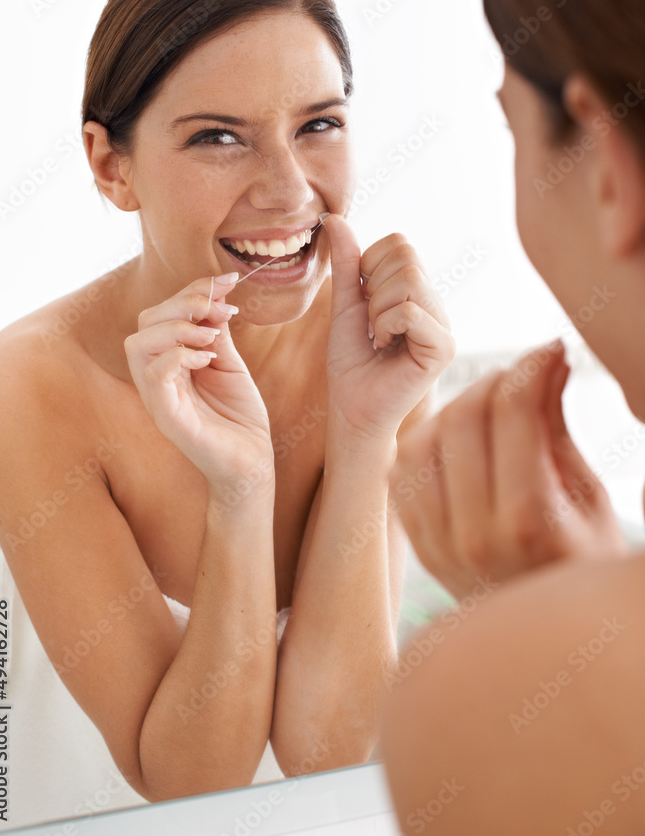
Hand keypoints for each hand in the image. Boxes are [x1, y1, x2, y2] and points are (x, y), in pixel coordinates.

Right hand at [124, 275, 273, 499]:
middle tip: (220, 307)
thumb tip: (215, 298)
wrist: (252, 463)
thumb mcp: (230, 364)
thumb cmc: (239, 417)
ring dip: (178, 327)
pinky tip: (208, 358)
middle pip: (146, 321)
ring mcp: (158, 397)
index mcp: (168, 361)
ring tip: (211, 336)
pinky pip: (154, 375)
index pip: (162, 312)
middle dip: (184, 301)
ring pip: (139, 343)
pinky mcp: (167, 417)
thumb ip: (217, 333)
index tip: (228, 280)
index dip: (192, 288)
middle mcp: (156, 377)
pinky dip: (180, 355)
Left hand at [322, 214, 454, 438]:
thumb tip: (335, 218)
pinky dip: (385, 325)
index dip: (369, 265)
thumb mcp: (345, 304)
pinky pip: (410, 311)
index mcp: (418, 292)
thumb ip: (346, 263)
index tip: (364, 303)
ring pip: (408, 280)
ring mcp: (444, 325)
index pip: (400, 244)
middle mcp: (436, 304)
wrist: (352, 409)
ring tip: (378, 337)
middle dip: (373, 287)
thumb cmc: (351, 363)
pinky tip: (385, 347)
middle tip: (372, 324)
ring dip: (377, 309)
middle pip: (406, 257)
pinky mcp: (444, 348)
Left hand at [394, 341, 626, 598]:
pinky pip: (403, 474)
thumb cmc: (581, 560)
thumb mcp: (587, 495)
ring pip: (420, 442)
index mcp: (528, 520)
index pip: (510, 413)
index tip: (549, 351)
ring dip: (452, 410)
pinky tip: (455, 440)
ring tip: (487, 407)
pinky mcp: (419, 546)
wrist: (548, 640)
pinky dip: (424, 444)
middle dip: (492, 381)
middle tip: (520, 375)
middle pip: (460, 420)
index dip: (529, 368)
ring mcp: (437, 544)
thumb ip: (556, 425)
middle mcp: (472, 534)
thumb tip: (547, 358)